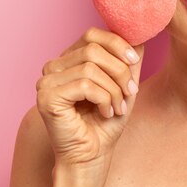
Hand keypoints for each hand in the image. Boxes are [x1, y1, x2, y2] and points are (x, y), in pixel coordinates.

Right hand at [36, 26, 143, 166]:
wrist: (93, 153)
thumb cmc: (107, 118)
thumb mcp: (124, 81)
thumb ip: (129, 57)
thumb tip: (139, 33)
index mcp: (70, 57)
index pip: (92, 34)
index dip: (117, 44)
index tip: (134, 61)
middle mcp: (54, 65)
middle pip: (93, 49)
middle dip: (119, 71)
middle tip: (130, 92)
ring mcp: (46, 81)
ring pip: (90, 69)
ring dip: (113, 89)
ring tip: (118, 106)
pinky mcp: (46, 98)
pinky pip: (85, 85)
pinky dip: (103, 99)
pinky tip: (106, 112)